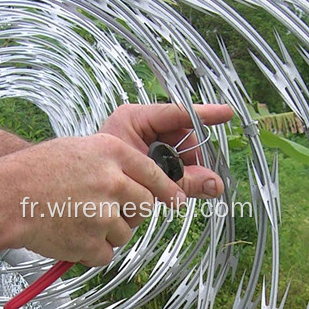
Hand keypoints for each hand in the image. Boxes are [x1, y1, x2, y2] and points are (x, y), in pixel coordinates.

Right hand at [0, 134, 186, 265]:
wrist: (3, 199)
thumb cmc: (33, 172)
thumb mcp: (77, 150)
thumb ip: (110, 163)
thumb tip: (135, 182)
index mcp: (112, 153)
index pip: (154, 173)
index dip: (167, 189)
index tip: (175, 200)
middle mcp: (113, 182)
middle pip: (145, 206)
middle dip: (132, 213)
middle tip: (108, 213)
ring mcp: (104, 214)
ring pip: (126, 233)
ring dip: (108, 233)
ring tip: (77, 222)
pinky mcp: (91, 242)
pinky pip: (106, 254)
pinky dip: (91, 251)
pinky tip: (71, 237)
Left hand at [99, 103, 233, 197]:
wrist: (81, 195)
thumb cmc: (105, 178)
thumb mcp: (148, 177)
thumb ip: (183, 180)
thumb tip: (217, 186)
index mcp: (134, 118)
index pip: (177, 113)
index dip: (204, 115)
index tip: (226, 114)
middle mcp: (140, 125)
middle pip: (182, 136)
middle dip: (190, 158)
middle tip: (192, 179)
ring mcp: (143, 139)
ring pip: (179, 151)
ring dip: (183, 170)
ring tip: (173, 186)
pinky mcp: (146, 155)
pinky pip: (172, 161)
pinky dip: (176, 174)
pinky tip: (170, 186)